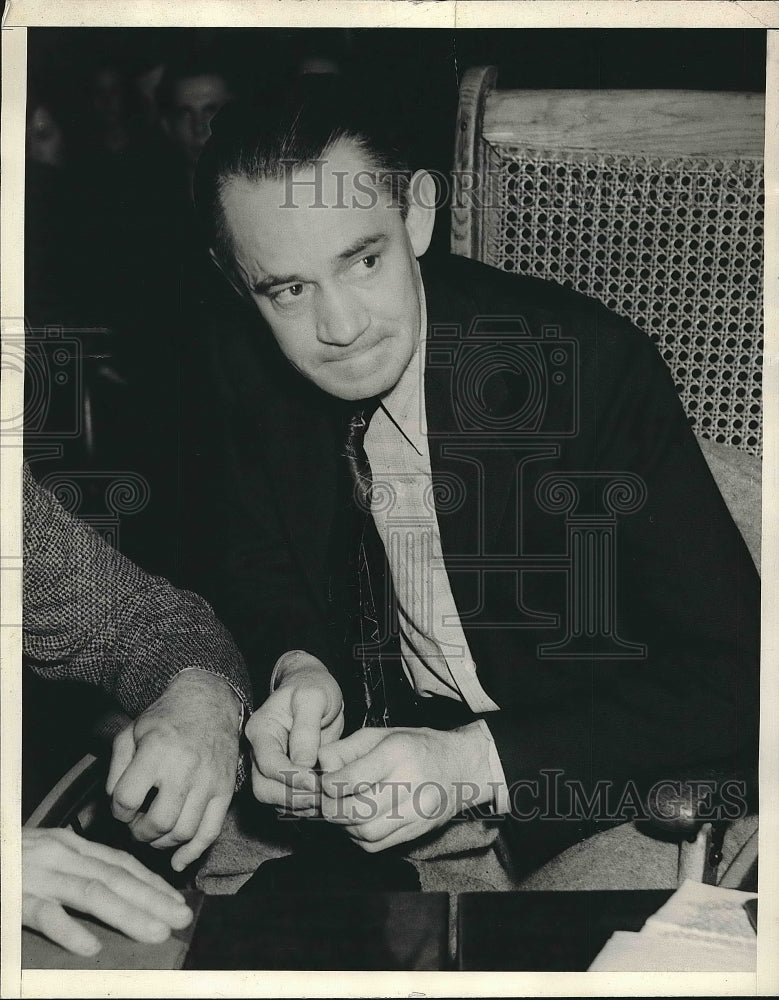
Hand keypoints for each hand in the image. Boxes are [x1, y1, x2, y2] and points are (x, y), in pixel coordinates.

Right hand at [22, 828, 191, 955]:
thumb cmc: (9, 860)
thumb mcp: (44, 855)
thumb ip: (76, 866)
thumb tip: (114, 888)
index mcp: (68, 845)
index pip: (120, 862)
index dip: (151, 881)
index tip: (177, 899)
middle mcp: (59, 855)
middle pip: (115, 877)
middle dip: (153, 898)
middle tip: (181, 917)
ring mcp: (36, 875)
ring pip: (91, 892)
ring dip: (128, 913)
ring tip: (155, 932)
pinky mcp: (12, 896)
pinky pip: (43, 913)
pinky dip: (68, 930)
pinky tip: (90, 947)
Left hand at [107, 669, 241, 870]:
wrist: (210, 703)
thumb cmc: (167, 718)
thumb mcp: (132, 732)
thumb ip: (115, 768)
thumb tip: (113, 804)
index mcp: (158, 751)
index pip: (127, 799)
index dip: (118, 810)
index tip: (122, 805)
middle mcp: (186, 768)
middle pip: (158, 822)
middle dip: (139, 832)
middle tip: (136, 825)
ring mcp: (209, 781)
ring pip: (183, 832)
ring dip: (162, 842)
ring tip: (154, 833)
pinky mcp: (225, 790)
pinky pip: (211, 832)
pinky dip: (193, 853)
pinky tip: (179, 861)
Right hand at [244, 651, 342, 816]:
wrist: (318, 689)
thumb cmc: (314, 687)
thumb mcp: (314, 698)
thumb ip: (306, 729)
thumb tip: (302, 763)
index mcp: (262, 730)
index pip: (268, 763)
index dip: (290, 777)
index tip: (315, 781)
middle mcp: (262, 751)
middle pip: (264, 788)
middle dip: (293, 797)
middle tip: (322, 795)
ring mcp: (272, 765)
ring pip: (275, 799)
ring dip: (300, 805)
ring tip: (327, 799)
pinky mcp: (286, 775)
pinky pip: (288, 800)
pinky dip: (305, 805)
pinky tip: (325, 798)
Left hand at [318, 723, 493, 851]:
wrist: (460, 767)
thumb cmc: (415, 746)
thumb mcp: (380, 735)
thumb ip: (346, 749)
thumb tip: (321, 767)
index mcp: (397, 753)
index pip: (351, 780)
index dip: (329, 785)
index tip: (326, 782)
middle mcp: (410, 783)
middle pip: (355, 811)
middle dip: (332, 809)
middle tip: (329, 800)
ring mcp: (417, 811)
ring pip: (365, 833)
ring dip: (344, 826)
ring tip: (344, 810)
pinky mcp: (418, 831)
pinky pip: (376, 845)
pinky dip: (359, 838)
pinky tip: (359, 822)